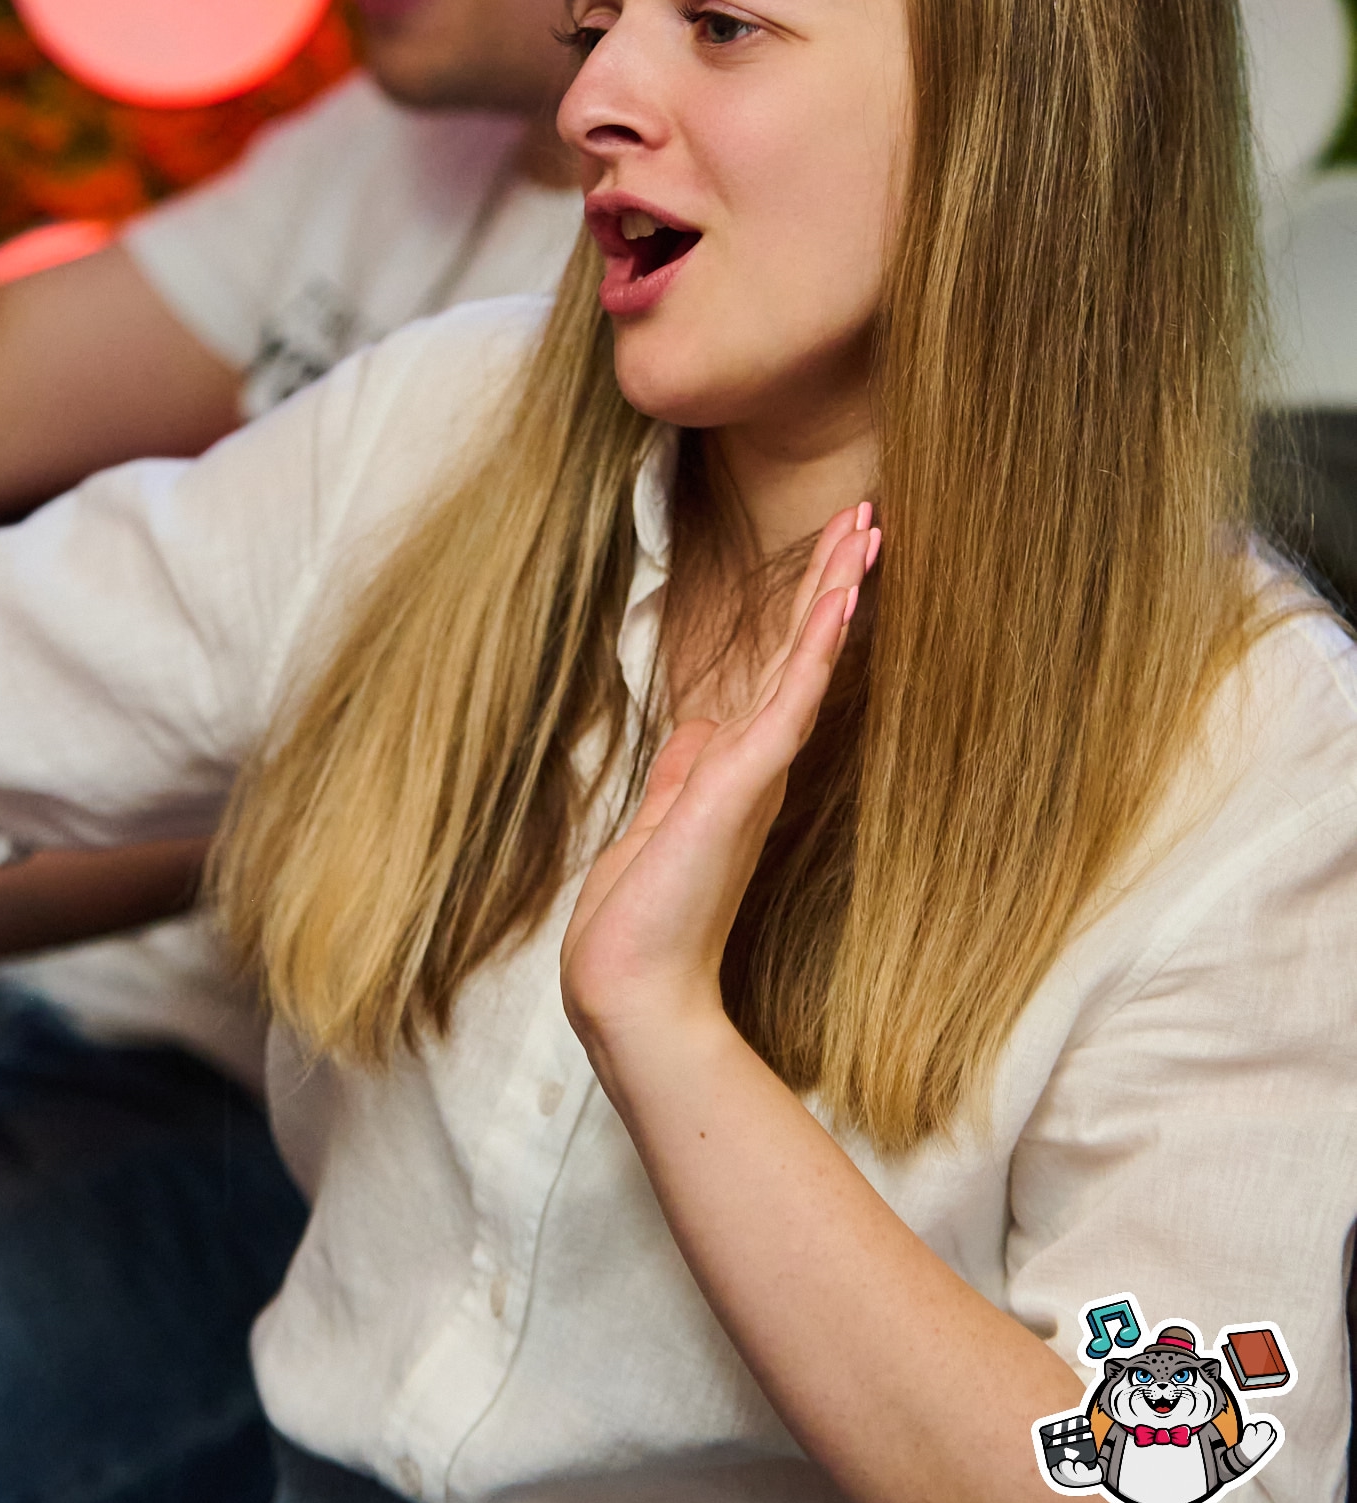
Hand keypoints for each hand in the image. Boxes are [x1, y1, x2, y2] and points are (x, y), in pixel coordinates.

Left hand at [561, 501, 878, 1065]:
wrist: (632, 986)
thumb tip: (698, 728)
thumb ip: (683, 773)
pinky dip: (815, 648)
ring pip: (807, 664)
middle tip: (870, 516)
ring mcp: (756, 772)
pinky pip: (789, 703)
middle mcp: (757, 764)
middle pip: (805, 653)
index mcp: (737, 769)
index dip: (808, 609)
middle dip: (835, 581)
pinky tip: (839, 599)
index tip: (835, 552)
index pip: (781, 671)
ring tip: (867, 531)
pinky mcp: (743, 785)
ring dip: (836, 593)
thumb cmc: (641, 921)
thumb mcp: (657, 824)